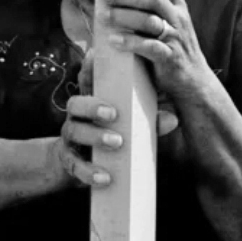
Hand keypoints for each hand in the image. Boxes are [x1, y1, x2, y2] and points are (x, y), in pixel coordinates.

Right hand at [54, 49, 179, 187]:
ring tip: (116, 142)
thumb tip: (173, 119)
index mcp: (89, 103)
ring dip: (94, 136)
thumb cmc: (107, 137)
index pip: (85, 83)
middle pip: (75, 104)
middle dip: (93, 107)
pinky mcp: (68, 161)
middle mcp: (76, 117)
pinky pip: (73, 165)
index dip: (89, 71)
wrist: (77, 166)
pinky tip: (105, 178)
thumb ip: (146, 122)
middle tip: (114, 113)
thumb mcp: (126, 127)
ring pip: (73, 132)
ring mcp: (69, 139)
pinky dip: (88, 172)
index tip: (100, 62)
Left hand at [102, 0, 213, 102]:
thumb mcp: (166, 24)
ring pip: (149, 21)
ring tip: (104, 17)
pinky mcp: (170, 57)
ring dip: (124, 18)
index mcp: (176, 6)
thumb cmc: (172, 48)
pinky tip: (113, 41)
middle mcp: (178, 18)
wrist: (194, 81)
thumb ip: (149, 9)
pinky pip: (149, 47)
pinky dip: (130, 43)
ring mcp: (175, 37)